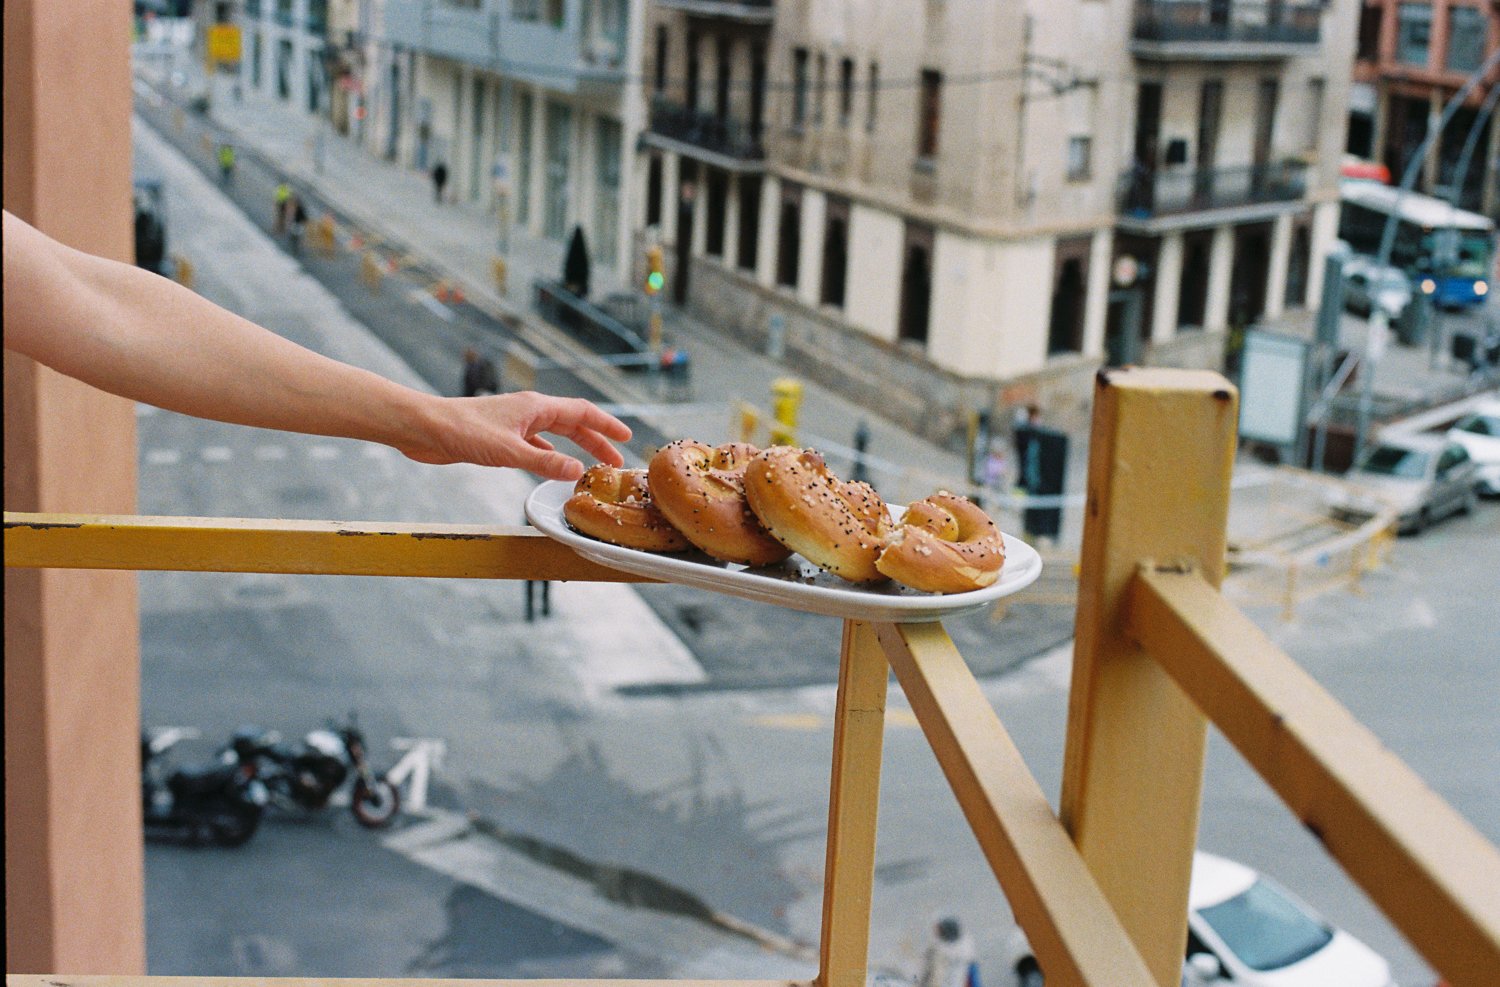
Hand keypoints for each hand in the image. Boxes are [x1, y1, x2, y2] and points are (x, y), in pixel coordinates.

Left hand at [400, 391, 631, 481]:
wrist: (423, 428)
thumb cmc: (461, 431)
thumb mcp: (508, 452)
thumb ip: (544, 463)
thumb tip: (578, 471)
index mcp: (535, 407)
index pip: (582, 412)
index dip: (606, 425)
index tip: (626, 438)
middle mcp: (528, 412)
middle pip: (572, 423)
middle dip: (595, 440)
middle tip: (615, 460)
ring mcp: (514, 424)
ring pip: (554, 435)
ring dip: (574, 448)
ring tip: (590, 466)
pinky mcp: (500, 438)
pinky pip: (535, 445)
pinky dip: (550, 456)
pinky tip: (552, 467)